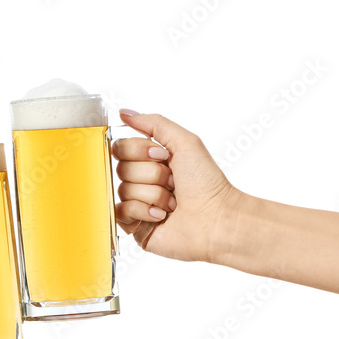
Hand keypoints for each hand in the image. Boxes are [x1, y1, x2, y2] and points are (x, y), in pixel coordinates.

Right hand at [113, 110, 244, 262]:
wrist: (217, 220)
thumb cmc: (207, 183)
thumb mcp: (185, 142)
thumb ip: (154, 123)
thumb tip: (125, 113)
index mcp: (151, 160)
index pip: (122, 147)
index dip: (139, 151)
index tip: (164, 157)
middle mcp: (142, 180)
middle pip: (121, 168)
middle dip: (151, 175)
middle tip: (173, 183)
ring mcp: (137, 203)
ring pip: (123, 190)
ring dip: (153, 195)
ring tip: (172, 203)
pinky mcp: (134, 225)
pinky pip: (121, 211)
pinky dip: (144, 212)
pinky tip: (160, 216)